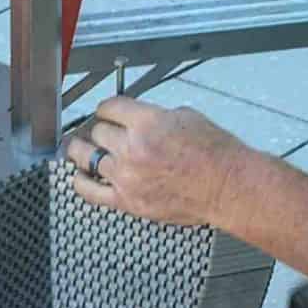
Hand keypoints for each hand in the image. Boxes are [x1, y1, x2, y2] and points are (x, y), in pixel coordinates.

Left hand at [62, 96, 245, 228]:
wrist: (228, 187)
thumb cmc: (216, 155)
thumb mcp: (185, 117)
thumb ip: (153, 116)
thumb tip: (137, 120)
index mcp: (147, 122)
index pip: (109, 107)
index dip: (107, 108)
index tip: (107, 112)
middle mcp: (133, 147)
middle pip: (97, 131)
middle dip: (103, 129)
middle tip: (104, 132)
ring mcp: (127, 176)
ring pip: (88, 157)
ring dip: (86, 151)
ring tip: (81, 149)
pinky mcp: (128, 201)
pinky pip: (90, 191)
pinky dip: (80, 182)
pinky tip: (79, 175)